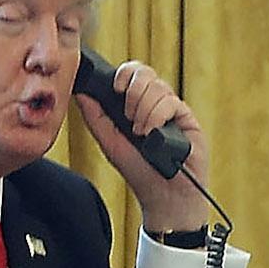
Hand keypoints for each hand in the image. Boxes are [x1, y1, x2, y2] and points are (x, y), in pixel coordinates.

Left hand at [73, 60, 211, 232]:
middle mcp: (155, 103)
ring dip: (143, 110)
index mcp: (136, 104)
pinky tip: (152, 134)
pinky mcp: (187, 118)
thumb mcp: (109, 143)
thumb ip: (95, 118)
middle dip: (133, 91)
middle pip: (145, 72)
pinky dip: (156, 117)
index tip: (116, 88)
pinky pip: (170, 102)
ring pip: (157, 86)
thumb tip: (81, 93)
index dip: (124, 74)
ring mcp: (172, 109)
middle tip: (129, 116)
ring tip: (141, 133)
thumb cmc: (138, 171)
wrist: (163, 195)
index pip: (132, 73)